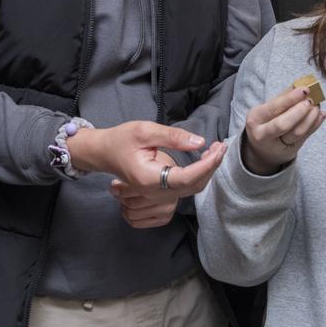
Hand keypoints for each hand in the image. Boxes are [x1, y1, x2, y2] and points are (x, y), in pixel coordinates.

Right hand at [68, 120, 221, 192]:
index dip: (206, 165)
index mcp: (149, 179)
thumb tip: (200, 142)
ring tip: (216, 150)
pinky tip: (205, 160)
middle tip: (221, 145)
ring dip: (208, 171)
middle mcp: (155, 192)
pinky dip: (200, 175)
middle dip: (211, 166)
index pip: (186, 177)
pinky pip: (186, 188)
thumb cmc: (121, 139)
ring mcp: (157, 195)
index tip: (218, 147)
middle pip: (193, 185)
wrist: (104, 153)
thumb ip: (173, 137)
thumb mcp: (144, 131)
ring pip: (192, 189)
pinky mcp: (161, 192)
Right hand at [241, 87, 324, 175]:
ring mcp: (277, 145)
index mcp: (255, 118)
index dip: (290, 99)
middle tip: (311, 100)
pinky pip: (305, 137)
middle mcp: (262, 134)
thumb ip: (283, 96)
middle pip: (283, 124)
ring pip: (297, 132)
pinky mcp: (291, 150)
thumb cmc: (265, 122)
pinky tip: (320, 115)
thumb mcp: (267, 109)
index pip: (273, 108)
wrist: (263, 148)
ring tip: (316, 106)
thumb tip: (301, 83)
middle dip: (300, 111)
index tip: (304, 89)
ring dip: (310, 118)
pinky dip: (315, 125)